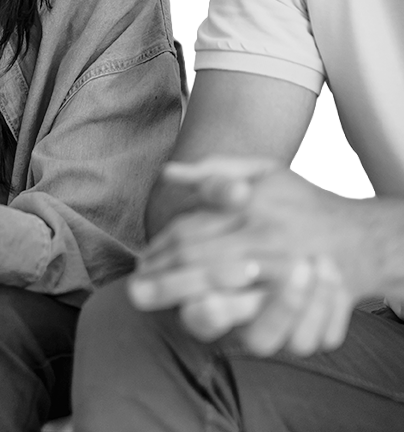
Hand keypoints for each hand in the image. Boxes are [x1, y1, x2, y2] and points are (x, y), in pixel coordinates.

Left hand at [129, 162, 363, 355]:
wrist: (361, 235)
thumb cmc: (300, 200)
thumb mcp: (262, 170)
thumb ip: (215, 170)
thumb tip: (168, 172)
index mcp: (252, 207)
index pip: (193, 232)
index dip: (162, 250)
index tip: (141, 264)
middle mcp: (266, 241)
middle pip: (205, 266)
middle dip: (167, 284)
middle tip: (137, 294)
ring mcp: (286, 277)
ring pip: (235, 300)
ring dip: (200, 308)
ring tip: (175, 311)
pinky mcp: (305, 308)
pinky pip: (271, 327)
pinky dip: (242, 330)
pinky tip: (220, 328)